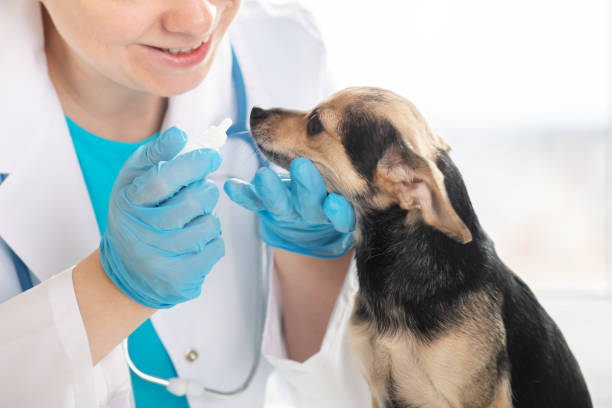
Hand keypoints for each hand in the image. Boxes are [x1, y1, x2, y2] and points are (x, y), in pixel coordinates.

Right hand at [100, 127, 224, 308]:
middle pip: (193, 201)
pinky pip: (216, 248)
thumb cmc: (138, 215)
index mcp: (128, 202)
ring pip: (209, 224)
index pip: (163, 179)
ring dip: (209, 217)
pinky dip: (213, 240)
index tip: (211, 155)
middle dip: (206, 190)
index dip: (192, 163)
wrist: (128, 271)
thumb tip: (180, 135)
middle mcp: (140, 233)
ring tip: (193, 220)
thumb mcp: (134, 183)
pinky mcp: (179, 279)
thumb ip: (155, 156)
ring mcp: (159, 259)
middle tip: (202, 190)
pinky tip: (196, 241)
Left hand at [224, 158, 353, 257]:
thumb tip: (371, 135)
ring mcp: (291, 212)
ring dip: (272, 191)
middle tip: (301, 166)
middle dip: (306, 187)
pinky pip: (255, 203)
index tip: (334, 204)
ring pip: (282, 206)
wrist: (314, 215)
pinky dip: (243, 194)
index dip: (338, 212)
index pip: (342, 216)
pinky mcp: (270, 208)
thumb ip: (350, 165)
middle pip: (311, 206)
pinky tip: (231, 186)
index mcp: (339, 209)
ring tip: (262, 176)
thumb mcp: (346, 180)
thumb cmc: (337, 184)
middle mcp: (316, 213)